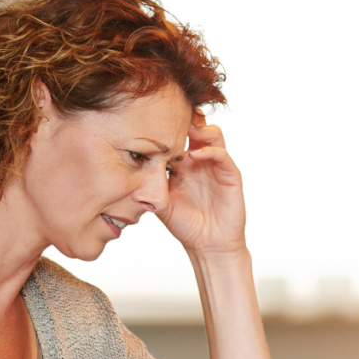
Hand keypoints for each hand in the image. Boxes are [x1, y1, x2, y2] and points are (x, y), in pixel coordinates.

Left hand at [157, 111, 246, 255]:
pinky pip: (222, 155)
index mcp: (182, 165)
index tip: (150, 120)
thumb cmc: (186, 225)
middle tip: (169, 113)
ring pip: (212, 134)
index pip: (176, 138)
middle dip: (184, 119)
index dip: (166, 128)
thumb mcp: (161, 203)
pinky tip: (195, 155)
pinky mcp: (230, 175)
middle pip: (196, 128)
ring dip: (200, 128)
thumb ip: (150, 187)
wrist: (208, 245)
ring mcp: (216, 166)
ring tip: (185, 129)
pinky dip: (210, 151)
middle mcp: (200, 161)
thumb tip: (128, 173)